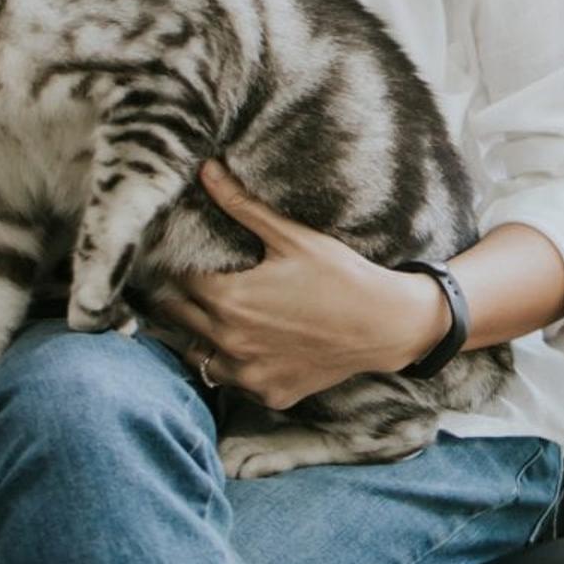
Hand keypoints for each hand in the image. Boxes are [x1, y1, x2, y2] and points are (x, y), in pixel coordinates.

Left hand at [155, 160, 451, 410]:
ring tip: (220, 317)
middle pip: (178, 318)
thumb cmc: (340, 275)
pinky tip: (253, 345)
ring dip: (202, 337)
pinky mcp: (269, 394)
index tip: (183, 257)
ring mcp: (249, 374)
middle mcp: (230, 342)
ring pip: (199, 356)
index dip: (179, 265)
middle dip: (182, 299)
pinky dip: (237, 365)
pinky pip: (235, 381)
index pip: (177, 280)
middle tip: (196, 285)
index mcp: (228, 299)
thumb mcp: (292, 237)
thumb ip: (241, 206)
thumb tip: (206, 170)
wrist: (385, 324)